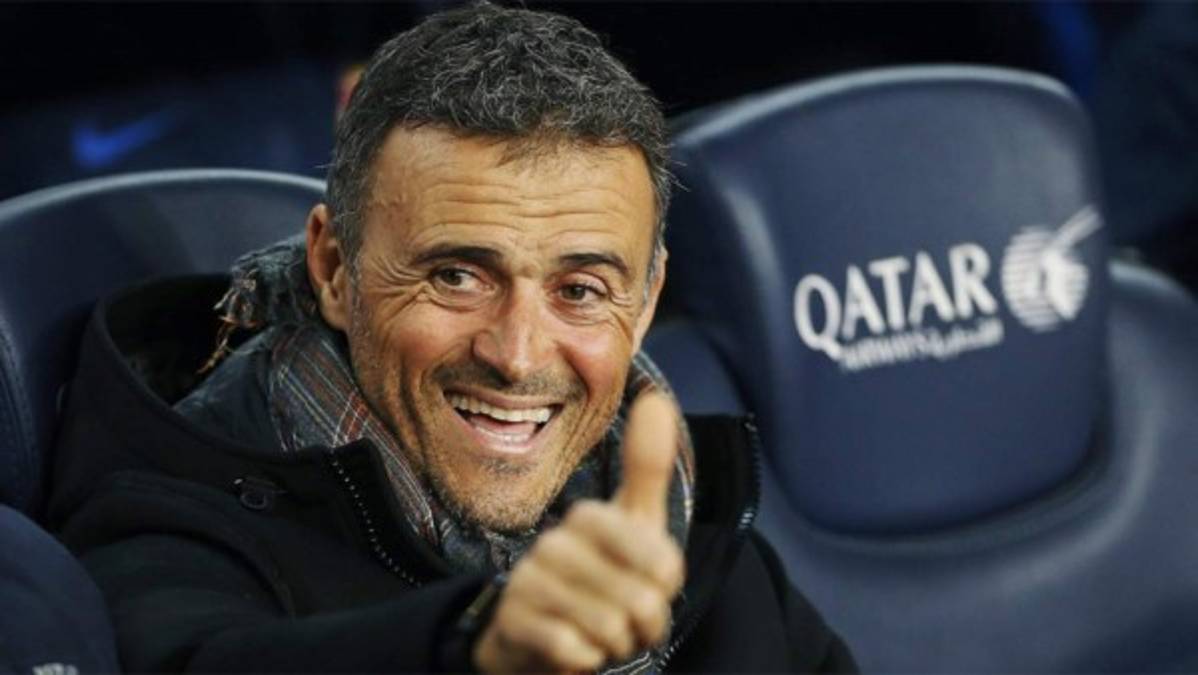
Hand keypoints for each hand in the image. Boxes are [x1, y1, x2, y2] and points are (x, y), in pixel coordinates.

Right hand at [474, 392, 685, 673]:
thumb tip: (656, 398)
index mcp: (588, 518)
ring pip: (607, 627)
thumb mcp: (633, 525)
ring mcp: (528, 583)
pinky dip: (584, 658)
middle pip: (637, 600)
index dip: (666, 586)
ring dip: (614, 643)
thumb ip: (647, 467)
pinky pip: (573, 650)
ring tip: (599, 633)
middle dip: (642, 623)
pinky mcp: (512, 622)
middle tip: (624, 619)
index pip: (658, 558)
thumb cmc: (598, 576)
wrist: (535, 636)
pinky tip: (572, 647)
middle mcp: (553, 544)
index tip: (656, 588)